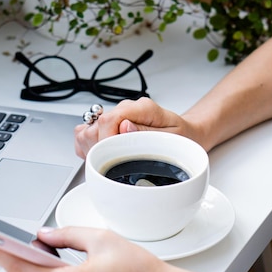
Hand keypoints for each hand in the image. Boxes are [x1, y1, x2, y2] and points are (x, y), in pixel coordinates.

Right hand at [74, 97, 195, 157]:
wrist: (185, 133)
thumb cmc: (181, 137)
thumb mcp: (173, 137)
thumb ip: (148, 133)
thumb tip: (125, 128)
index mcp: (142, 108)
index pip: (109, 120)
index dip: (105, 142)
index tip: (110, 157)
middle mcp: (126, 109)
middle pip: (94, 126)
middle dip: (99, 149)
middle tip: (114, 163)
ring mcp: (116, 116)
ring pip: (86, 131)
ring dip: (92, 149)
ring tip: (109, 160)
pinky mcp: (109, 126)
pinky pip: (85, 135)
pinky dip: (89, 148)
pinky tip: (103, 156)